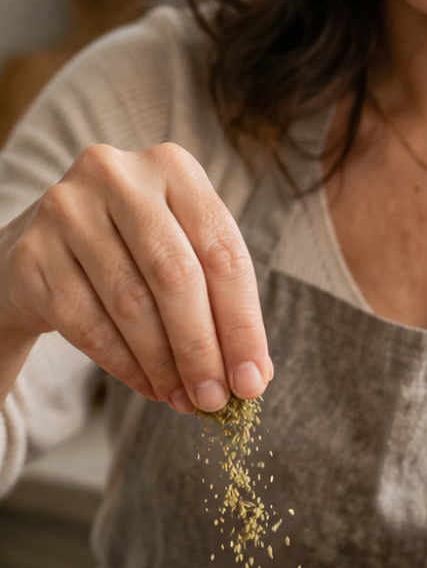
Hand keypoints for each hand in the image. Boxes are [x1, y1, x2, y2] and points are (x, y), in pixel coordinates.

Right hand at [0, 143, 271, 412]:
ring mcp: (66, 208)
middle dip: (202, 349)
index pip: (223, 254)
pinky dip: (126, 365)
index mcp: (174, 168)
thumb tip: (253, 376)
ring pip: (130, 304)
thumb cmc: (139, 255)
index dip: (243, 324)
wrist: (48, 251)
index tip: (252, 380)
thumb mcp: (188, 259)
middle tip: (216, 399)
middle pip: (175, 276)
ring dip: (165, 365)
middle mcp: (117, 175)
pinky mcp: (31, 252)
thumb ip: (223, 306)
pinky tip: (150, 386)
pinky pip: (88, 325)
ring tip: (185, 399)